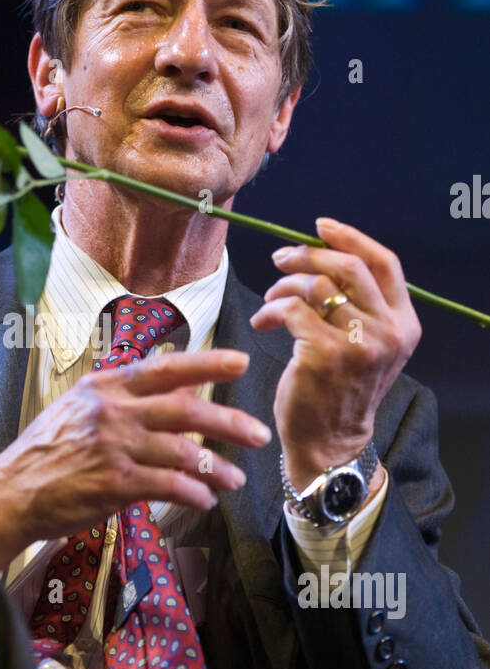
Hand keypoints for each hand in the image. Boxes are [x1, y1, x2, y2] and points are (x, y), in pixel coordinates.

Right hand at [0, 349, 272, 573]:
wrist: (10, 492)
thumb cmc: (46, 453)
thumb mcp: (80, 410)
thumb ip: (125, 400)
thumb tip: (178, 394)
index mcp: (106, 387)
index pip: (166, 368)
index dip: (207, 364)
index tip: (240, 362)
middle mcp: (113, 411)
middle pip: (186, 410)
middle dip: (230, 422)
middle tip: (259, 433)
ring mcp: (114, 447)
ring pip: (184, 453)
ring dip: (218, 469)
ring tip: (236, 479)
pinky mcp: (114, 484)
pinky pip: (169, 486)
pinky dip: (194, 495)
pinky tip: (204, 501)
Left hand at [249, 217, 421, 490]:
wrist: (329, 441)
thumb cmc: (339, 390)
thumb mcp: (366, 344)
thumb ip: (358, 304)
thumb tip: (322, 255)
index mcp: (404, 323)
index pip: (384, 262)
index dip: (350, 237)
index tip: (319, 227)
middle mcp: (389, 331)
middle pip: (348, 267)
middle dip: (308, 256)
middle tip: (281, 259)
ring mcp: (360, 344)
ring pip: (316, 286)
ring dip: (284, 285)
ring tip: (270, 300)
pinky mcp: (326, 355)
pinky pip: (292, 310)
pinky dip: (272, 309)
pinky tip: (265, 322)